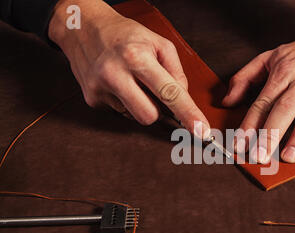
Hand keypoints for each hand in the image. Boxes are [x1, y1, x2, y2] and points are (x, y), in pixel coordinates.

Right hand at [49, 0, 209, 137]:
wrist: (81, 27)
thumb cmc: (125, 34)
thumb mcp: (158, 42)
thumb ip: (177, 72)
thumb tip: (184, 100)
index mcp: (136, 57)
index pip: (169, 93)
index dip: (188, 113)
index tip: (201, 131)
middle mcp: (115, 74)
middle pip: (149, 116)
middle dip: (158, 111)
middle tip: (154, 93)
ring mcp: (100, 89)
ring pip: (135, 117)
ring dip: (141, 105)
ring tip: (132, 82)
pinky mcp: (91, 99)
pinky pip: (121, 113)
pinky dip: (126, 102)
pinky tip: (119, 85)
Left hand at [223, 8, 294, 162]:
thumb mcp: (268, 58)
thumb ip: (244, 78)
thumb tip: (225, 101)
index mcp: (283, 72)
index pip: (263, 101)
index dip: (249, 124)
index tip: (239, 145)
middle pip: (285, 108)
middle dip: (271, 134)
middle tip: (260, 156)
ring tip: (288, 157)